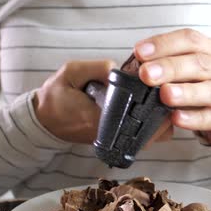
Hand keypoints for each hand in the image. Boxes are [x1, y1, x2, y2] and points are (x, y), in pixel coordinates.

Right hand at [33, 60, 173, 144]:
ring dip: (159, 122)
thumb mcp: (72, 72)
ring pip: (150, 139)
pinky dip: (152, 127)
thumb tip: (124, 68)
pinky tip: (154, 109)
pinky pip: (141, 139)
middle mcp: (109, 135)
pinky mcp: (115, 141)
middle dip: (162, 114)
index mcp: (98, 119)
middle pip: (150, 133)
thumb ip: (98, 68)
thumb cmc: (56, 95)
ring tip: (163, 100)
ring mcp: (113, 141)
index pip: (136, 117)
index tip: (161, 89)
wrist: (44, 118)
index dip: (153, 104)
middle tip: (167, 93)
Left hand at [134, 29, 210, 146]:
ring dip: (186, 92)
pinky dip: (196, 118)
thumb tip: (137, 66)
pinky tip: (178, 119)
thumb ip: (166, 69)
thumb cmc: (202, 93)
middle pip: (200, 63)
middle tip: (147, 75)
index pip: (190, 40)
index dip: (164, 44)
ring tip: (165, 95)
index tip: (139, 52)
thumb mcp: (185, 76)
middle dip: (171, 68)